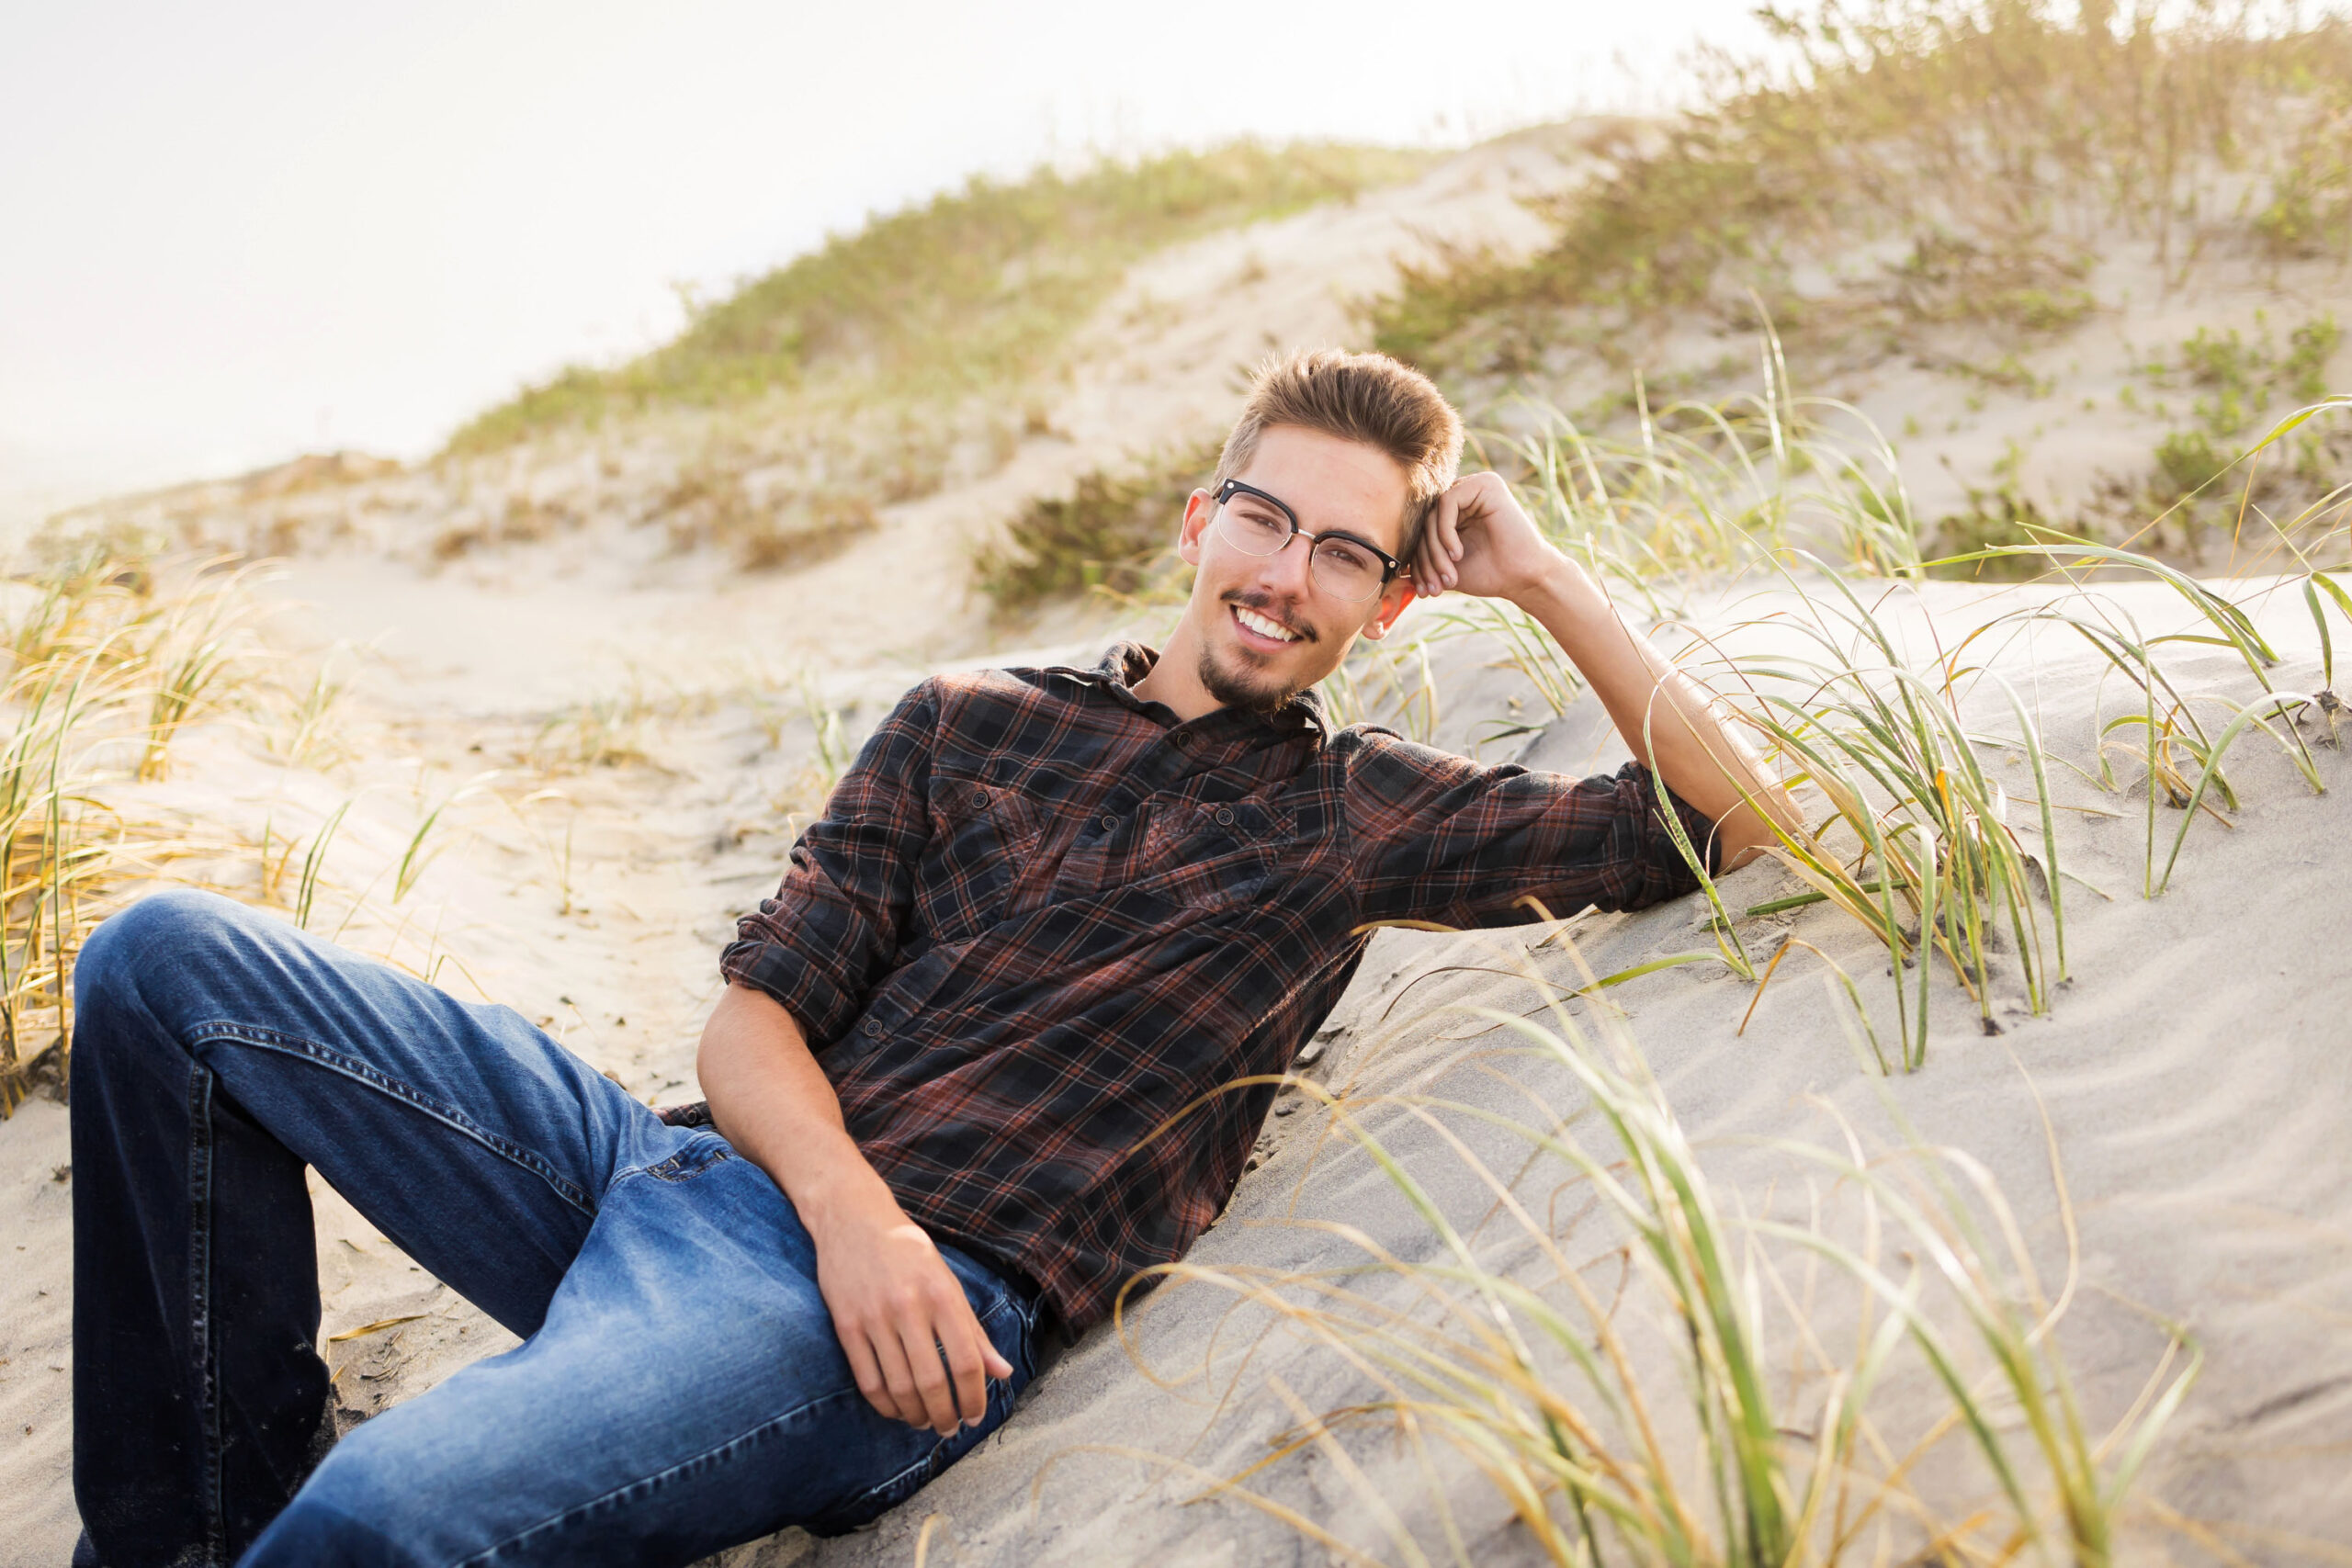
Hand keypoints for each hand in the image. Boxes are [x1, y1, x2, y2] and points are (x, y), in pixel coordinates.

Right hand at [811, 1191, 1016, 1436]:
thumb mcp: (948, 1282)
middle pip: (933, 1381)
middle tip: (950, 1429)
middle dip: (946, 1415)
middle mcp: (909, 1307)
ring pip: (899, 1387)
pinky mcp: (846, 1325)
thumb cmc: (908, 1252)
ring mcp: (874, 1317)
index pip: (967, 1360)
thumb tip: (1003, 1372)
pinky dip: (884, 1406)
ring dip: (916, 1415)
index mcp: (942, 1295)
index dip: (976, 1397)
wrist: (853, 1219)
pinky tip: (897, 1411)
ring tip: (925, 1422)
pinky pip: (867, 1379)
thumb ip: (973, 1330)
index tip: (976, 1416)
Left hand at [1412, 471, 1566, 606]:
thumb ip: (1421, 558)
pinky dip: (1445, 532)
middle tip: (1434, 588)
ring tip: (1449, 576)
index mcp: (1455, 510)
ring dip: (1435, 550)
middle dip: (1425, 559)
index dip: (1417, 559)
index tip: (1422, 589)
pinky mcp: (1485, 484)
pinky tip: (1457, 554)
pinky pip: (1447, 503)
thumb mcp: (1445, 566)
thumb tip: (1391, 565)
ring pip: (1433, 514)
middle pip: (1424, 521)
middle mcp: (1464, 493)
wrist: (1523, 579)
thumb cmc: (1489, 574)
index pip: (1421, 529)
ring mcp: (1475, 485)